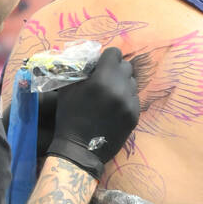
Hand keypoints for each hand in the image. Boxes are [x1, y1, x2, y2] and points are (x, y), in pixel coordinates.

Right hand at [48, 46, 139, 179]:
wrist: (80, 150)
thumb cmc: (69, 117)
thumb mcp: (68, 89)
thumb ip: (81, 71)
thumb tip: (92, 60)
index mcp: (101, 80)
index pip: (114, 53)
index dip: (106, 57)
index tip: (101, 64)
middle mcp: (119, 89)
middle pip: (126, 66)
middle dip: (115, 69)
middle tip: (106, 79)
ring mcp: (130, 103)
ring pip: (132, 82)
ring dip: (122, 84)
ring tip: (111, 94)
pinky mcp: (135, 116)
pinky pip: (135, 98)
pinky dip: (126, 99)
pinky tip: (115, 108)